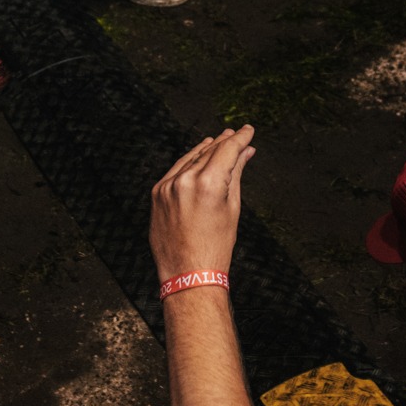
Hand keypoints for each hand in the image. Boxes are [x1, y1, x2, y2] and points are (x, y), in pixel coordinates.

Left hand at [149, 126, 254, 283]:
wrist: (188, 275)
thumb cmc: (215, 247)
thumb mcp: (232, 208)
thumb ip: (236, 174)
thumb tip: (245, 153)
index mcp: (207, 184)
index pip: (227, 150)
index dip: (240, 138)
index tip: (248, 130)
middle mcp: (184, 181)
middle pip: (208, 151)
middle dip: (224, 141)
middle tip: (236, 134)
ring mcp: (167, 187)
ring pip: (190, 158)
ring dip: (205, 149)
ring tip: (217, 141)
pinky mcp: (156, 194)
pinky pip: (175, 171)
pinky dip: (187, 163)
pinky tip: (196, 158)